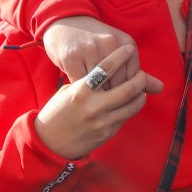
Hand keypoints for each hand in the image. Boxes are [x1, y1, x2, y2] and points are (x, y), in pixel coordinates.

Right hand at [35, 45, 148, 159]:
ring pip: (132, 105)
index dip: (120, 56)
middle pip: (127, 88)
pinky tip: (131, 102)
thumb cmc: (58, 110)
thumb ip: (89, 81)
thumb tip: (112, 69)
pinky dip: (131, 108)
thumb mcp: (69, 91)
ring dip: (141, 94)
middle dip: (140, 78)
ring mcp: (102, 121)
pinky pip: (126, 117)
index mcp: (81, 91)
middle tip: (141, 73)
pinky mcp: (107, 133)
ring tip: (140, 88)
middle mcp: (93, 106)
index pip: (106, 68)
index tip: (128, 49)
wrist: (49, 142)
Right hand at [42, 16, 162, 93]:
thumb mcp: (117, 50)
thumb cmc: (95, 41)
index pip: (135, 76)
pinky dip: (83, 92)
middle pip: (119, 82)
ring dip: (99, 97)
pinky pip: (81, 83)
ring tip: (97, 102)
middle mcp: (110, 43)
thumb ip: (136, 72)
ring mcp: (90, 50)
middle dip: (114, 96)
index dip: (129, 91)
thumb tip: (161, 88)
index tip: (121, 97)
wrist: (64, 24)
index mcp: (126, 41)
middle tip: (108, 103)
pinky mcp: (72, 58)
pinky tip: (83, 95)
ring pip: (100, 84)